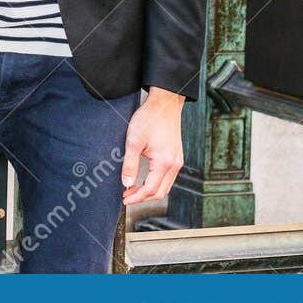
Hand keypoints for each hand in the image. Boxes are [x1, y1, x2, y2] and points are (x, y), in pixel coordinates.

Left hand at [121, 88, 185, 204]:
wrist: (164, 104)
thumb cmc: (149, 119)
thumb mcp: (133, 141)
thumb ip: (130, 164)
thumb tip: (126, 184)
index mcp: (164, 163)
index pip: (151, 189)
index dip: (136, 197)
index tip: (124, 199)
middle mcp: (175, 165)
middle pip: (161, 192)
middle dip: (143, 197)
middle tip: (127, 196)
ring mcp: (178, 161)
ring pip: (166, 186)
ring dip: (150, 190)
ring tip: (132, 189)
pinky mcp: (177, 156)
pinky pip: (168, 177)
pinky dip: (157, 182)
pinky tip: (144, 179)